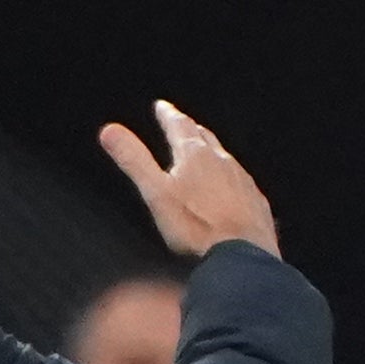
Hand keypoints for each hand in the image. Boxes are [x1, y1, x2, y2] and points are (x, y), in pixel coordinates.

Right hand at [94, 99, 279, 260]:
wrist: (242, 256)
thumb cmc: (195, 227)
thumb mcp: (156, 193)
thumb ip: (134, 160)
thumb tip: (108, 130)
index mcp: (196, 155)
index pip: (179, 125)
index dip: (168, 114)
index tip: (162, 107)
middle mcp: (223, 161)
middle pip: (204, 137)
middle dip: (190, 129)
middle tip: (182, 123)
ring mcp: (243, 181)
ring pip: (225, 158)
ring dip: (212, 151)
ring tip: (204, 151)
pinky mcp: (256, 202)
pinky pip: (241, 182)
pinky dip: (230, 178)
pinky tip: (230, 187)